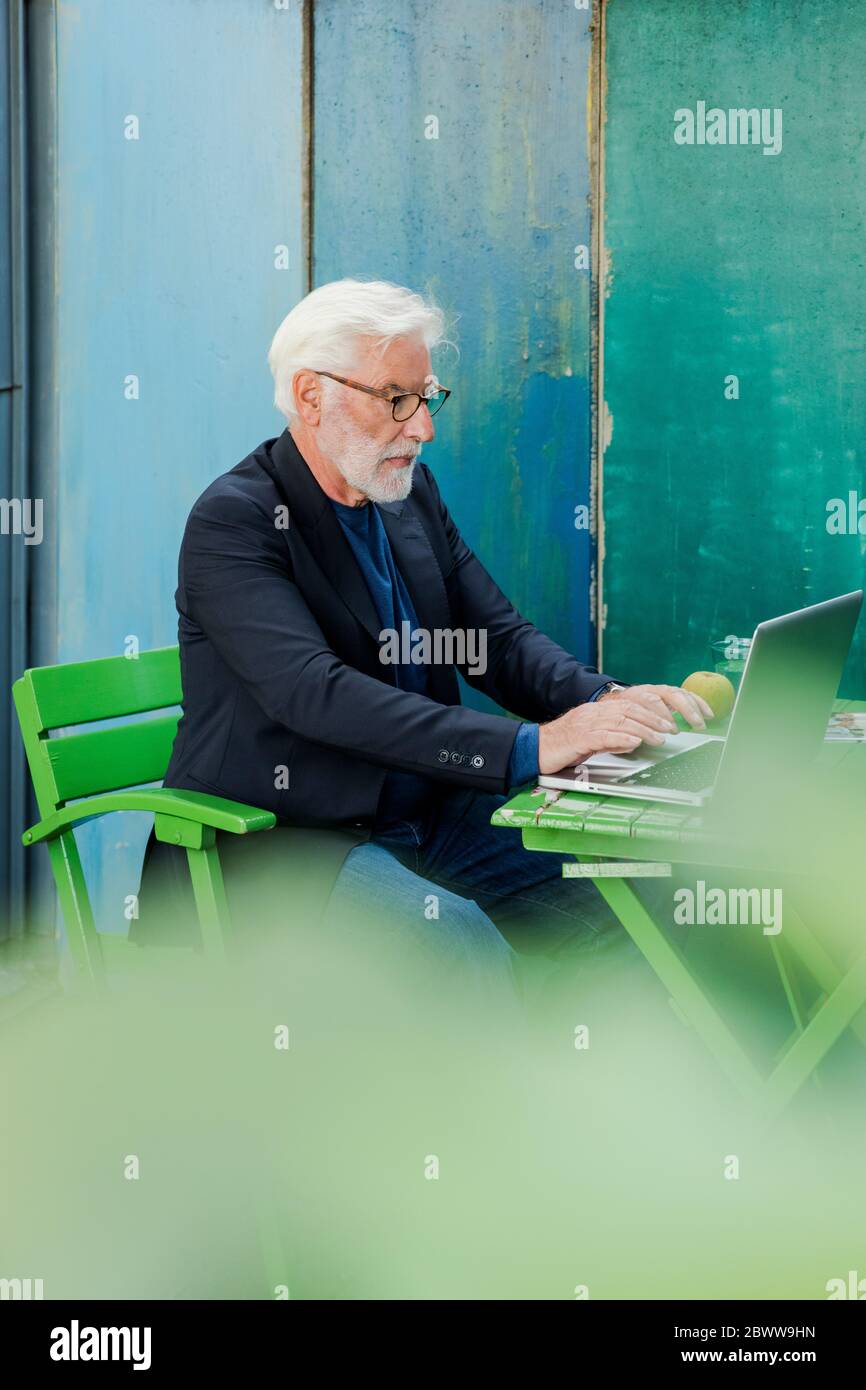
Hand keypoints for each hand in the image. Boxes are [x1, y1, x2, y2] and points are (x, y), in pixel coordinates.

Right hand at [537, 684, 714, 776]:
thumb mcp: (591, 741)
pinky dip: (623, 738)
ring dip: (644, 729)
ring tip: (660, 737)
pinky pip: (605, 735)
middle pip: (629, 710)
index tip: (667, 719)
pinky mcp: (580, 738)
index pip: (629, 705)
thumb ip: (612, 739)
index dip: (650, 711)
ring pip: (621, 721)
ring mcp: (586, 724)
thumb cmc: (562, 746)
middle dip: (653, 718)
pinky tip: (636, 741)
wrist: (534, 748)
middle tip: (670, 728)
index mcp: (596, 712)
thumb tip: (633, 740)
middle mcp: (593, 713)